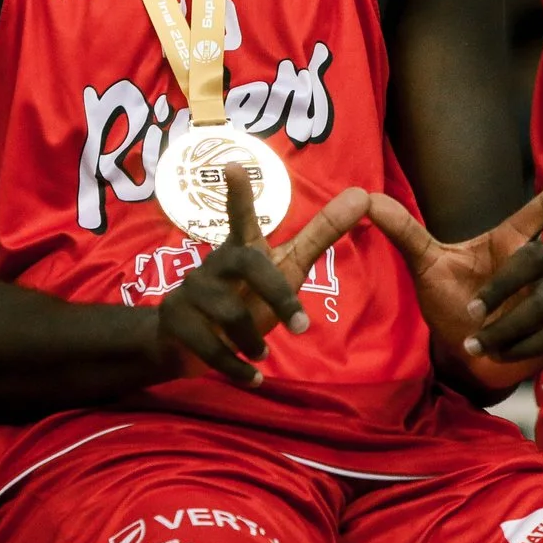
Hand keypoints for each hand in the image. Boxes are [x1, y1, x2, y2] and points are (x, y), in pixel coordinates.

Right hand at [156, 164, 369, 388]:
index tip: (234, 165)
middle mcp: (215, 265)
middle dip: (277, 293)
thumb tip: (364, 194)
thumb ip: (321, 235)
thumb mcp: (285, 266)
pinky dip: (236, 368)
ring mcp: (192, 293)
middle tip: (301, 326)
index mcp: (241, 250)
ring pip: (230, 312)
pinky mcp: (178, 324)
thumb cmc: (243, 295)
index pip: (241, 217)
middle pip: (247, 263)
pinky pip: (211, 348)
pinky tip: (252, 376)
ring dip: (253, 340)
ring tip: (262, 354)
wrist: (181, 337)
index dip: (239, 195)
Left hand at [365, 159, 542, 394]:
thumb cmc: (448, 300)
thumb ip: (404, 232)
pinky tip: (497, 353)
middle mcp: (536, 262)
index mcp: (509, 240)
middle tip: (470, 313)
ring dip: (508, 328)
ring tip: (476, 343)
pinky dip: (523, 347)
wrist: (460, 351)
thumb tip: (368, 199)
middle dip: (504, 289)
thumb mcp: (424, 265)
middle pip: (539, 260)